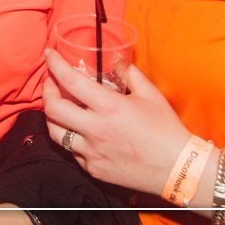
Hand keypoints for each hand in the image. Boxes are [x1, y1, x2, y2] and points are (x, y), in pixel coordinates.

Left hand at [43, 47, 189, 197]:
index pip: (70, 81)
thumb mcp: (150, 94)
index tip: (49, 55)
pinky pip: (71, 151)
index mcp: (109, 107)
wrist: (177, 169)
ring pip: (55, 133)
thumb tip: (115, 60)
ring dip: (52, 116)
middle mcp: (95, 130)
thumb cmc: (166, 129)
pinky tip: (78, 130)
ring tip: (59, 107)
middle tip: (52, 83)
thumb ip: (129, 74)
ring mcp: (92, 152)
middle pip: (52, 109)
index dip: (54, 65)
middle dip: (47, 91)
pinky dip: (70, 137)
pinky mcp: (93, 169)